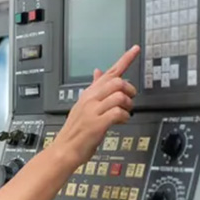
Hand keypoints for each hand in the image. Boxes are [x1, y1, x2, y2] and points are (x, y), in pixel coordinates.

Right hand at [53, 45, 140, 165]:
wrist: (64, 149)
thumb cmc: (75, 130)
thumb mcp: (83, 105)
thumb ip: (94, 88)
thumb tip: (98, 72)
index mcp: (88, 93)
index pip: (108, 72)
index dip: (124, 59)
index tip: (135, 49)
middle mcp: (89, 99)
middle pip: (117, 82)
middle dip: (129, 90)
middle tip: (130, 100)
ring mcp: (92, 111)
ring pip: (119, 96)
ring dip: (128, 105)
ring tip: (125, 113)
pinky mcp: (97, 124)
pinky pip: (118, 112)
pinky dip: (124, 117)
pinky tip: (121, 121)